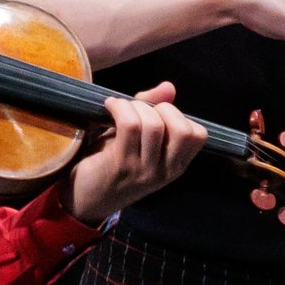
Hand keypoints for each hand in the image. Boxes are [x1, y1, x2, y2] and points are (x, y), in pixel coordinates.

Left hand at [64, 83, 215, 221]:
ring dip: (135, 107)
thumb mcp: (140, 139)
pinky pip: (129, 125)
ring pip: (153, 125)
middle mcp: (166, 171)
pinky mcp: (121, 165)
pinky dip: (119, 107)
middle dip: (161, 109)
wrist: (86, 197)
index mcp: (176, 165)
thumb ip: (155, 111)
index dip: (179, 115)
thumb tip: (169, 86)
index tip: (156, 113)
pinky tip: (110, 106)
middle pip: (182, 130)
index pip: (198, 135)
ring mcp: (144, 170)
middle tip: (139, 110)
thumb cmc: (114, 162)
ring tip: (121, 108)